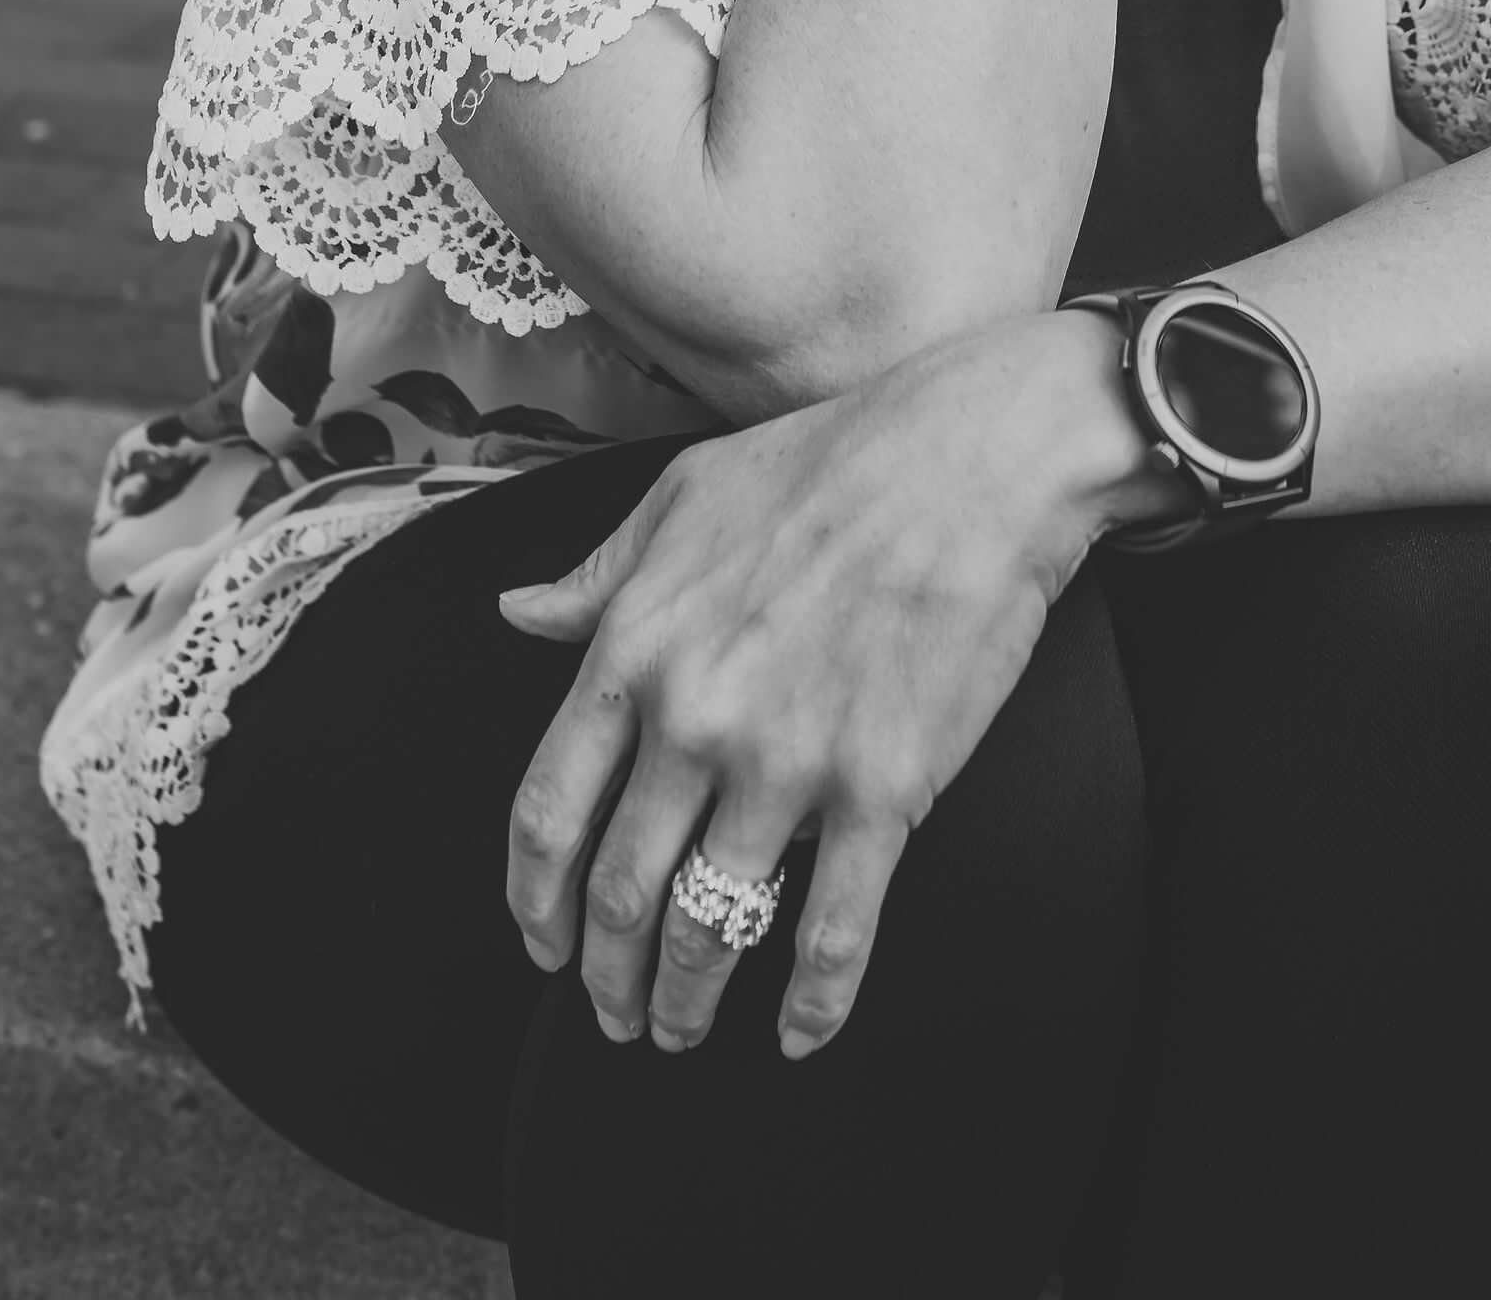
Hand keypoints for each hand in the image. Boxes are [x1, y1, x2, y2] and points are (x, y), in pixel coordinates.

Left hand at [498, 316, 1149, 1059]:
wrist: (973, 456)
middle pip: (620, 892)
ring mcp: (787, 761)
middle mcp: (695, 718)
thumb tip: (517, 615)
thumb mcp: (684, 494)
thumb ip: (597, 572)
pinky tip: (800, 1034)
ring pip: (709, 928)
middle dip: (606, 976)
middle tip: (616, 1015)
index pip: (547, 812)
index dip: (534, 900)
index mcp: (633, 647)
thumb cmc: (829, 460)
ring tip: (684, 1031)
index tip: (542, 943)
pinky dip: (812, 1004)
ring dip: (687, 1001)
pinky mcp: (882, 790)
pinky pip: (833, 932)